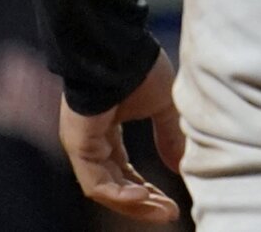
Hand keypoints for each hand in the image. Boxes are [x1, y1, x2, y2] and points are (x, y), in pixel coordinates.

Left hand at [61, 49, 184, 222]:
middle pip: (115, 185)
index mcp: (106, 132)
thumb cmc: (139, 68)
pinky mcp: (79, 144)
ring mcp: (81, 145)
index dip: (148, 189)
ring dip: (133, 203)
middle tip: (169, 214)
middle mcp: (90, 143)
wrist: (119, 46)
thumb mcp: (163, 107)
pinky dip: (118, 193)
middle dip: (143, 202)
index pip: (124, 171)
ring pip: (104, 189)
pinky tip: (142, 196)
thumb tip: (181, 165)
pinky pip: (95, 181)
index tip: (172, 202)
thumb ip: (168, 136)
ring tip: (160, 210)